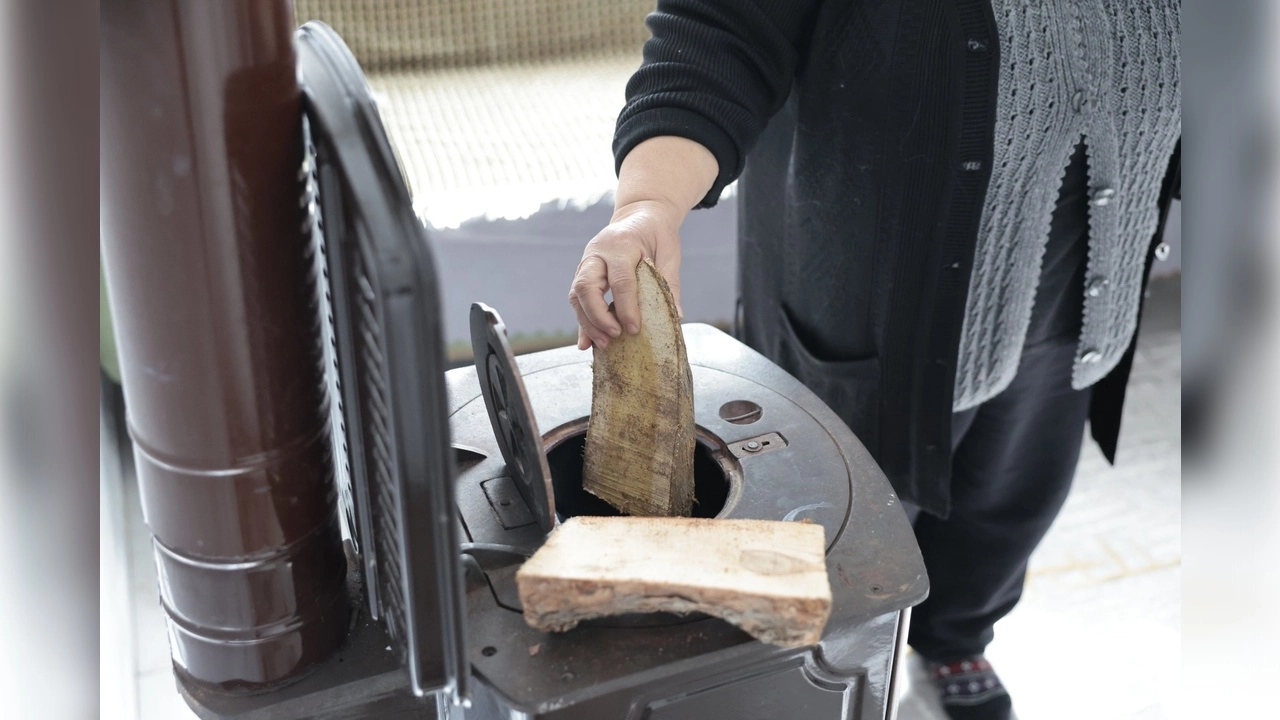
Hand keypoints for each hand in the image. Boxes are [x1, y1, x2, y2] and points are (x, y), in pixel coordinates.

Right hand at [569, 199, 683, 349]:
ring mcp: (586, 262)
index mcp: (621, 244)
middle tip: (614, 337)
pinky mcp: (583, 273)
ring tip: (603, 345)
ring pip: (576, 294)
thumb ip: (670, 283)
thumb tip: (675, 317)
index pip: (620, 280)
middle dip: (598, 317)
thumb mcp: (669, 252)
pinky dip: (582, 321)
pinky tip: (586, 343)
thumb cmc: (657, 233)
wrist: (640, 214)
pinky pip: (578, 299)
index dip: (626, 307)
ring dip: (587, 323)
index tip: (634, 329)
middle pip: (587, 287)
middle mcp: (597, 252)